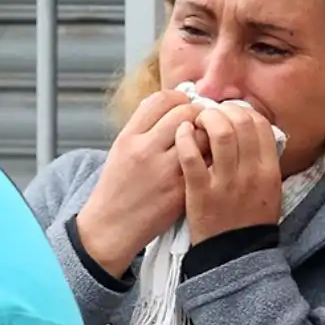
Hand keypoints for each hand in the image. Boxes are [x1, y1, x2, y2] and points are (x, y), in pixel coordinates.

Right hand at [74, 90, 200, 276]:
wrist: (111, 227)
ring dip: (210, 135)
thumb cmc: (118, 189)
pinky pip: (207, 163)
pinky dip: (212, 159)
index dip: (181, 97)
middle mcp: (145, 150)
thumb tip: (174, 105)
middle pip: (185, 112)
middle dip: (200, 114)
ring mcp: (165, 171)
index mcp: (129, 137)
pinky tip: (209, 162)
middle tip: (203, 122)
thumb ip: (145, 127)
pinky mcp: (181, 191)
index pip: (162, 99)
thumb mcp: (122, 149)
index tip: (187, 104)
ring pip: (202, 136)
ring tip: (208, 142)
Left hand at [177, 106, 283, 242]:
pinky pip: (192, 156)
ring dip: (205, 119)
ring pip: (220, 133)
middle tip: (209, 115)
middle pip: (240, 122)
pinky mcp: (200, 192)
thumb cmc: (249, 219)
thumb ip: (263, 160)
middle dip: (222, 111)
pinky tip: (182, 133)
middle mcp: (250, 173)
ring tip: (196, 122)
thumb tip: (252, 128)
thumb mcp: (269, 189)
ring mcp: (225, 182)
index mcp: (269, 170)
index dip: (242, 111)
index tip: (229, 114)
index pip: (260, 124)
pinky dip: (185, 138)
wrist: (233, 255)